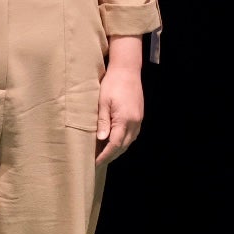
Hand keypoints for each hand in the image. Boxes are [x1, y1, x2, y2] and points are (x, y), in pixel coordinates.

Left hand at [95, 36, 144, 165]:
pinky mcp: (139, 116)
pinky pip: (131, 134)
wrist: (127, 71)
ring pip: (128, 141)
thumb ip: (102, 121)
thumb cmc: (112, 84)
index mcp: (125, 120)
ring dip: (117, 149)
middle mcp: (134, 123)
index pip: (114, 145)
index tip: (95, 162)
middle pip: (123, 146)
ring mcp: (138, 120)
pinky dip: (122, 141)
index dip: (105, 155)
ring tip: (104, 154)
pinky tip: (114, 141)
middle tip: (97, 162)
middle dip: (110, 155)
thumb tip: (101, 139)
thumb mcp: (102, 102)